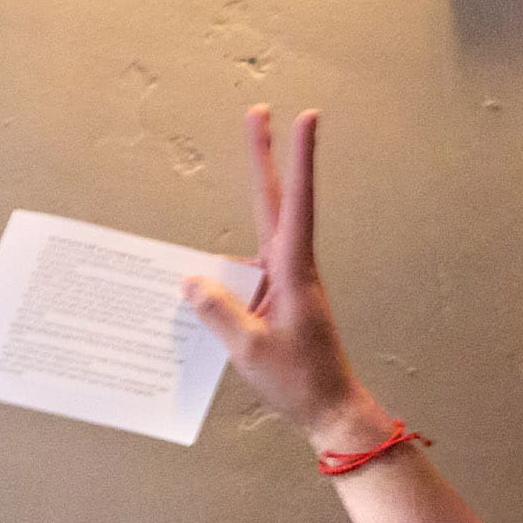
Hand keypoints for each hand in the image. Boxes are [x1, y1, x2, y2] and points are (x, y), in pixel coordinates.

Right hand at [185, 106, 402, 459]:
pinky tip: (205, 308)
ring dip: (228, 253)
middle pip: (275, 201)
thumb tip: (190, 280)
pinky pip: (245, 280)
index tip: (303, 117)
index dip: (297, 158)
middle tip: (258, 110)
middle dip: (264, 156)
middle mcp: (293, 268)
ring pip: (251, 247)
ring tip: (221, 300)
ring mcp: (288, 282)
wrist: (332, 411)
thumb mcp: (249, 350)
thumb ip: (217, 312)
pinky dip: (225, 287)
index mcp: (293, 271)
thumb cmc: (298, 381)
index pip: (295, 202)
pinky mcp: (281, 300)